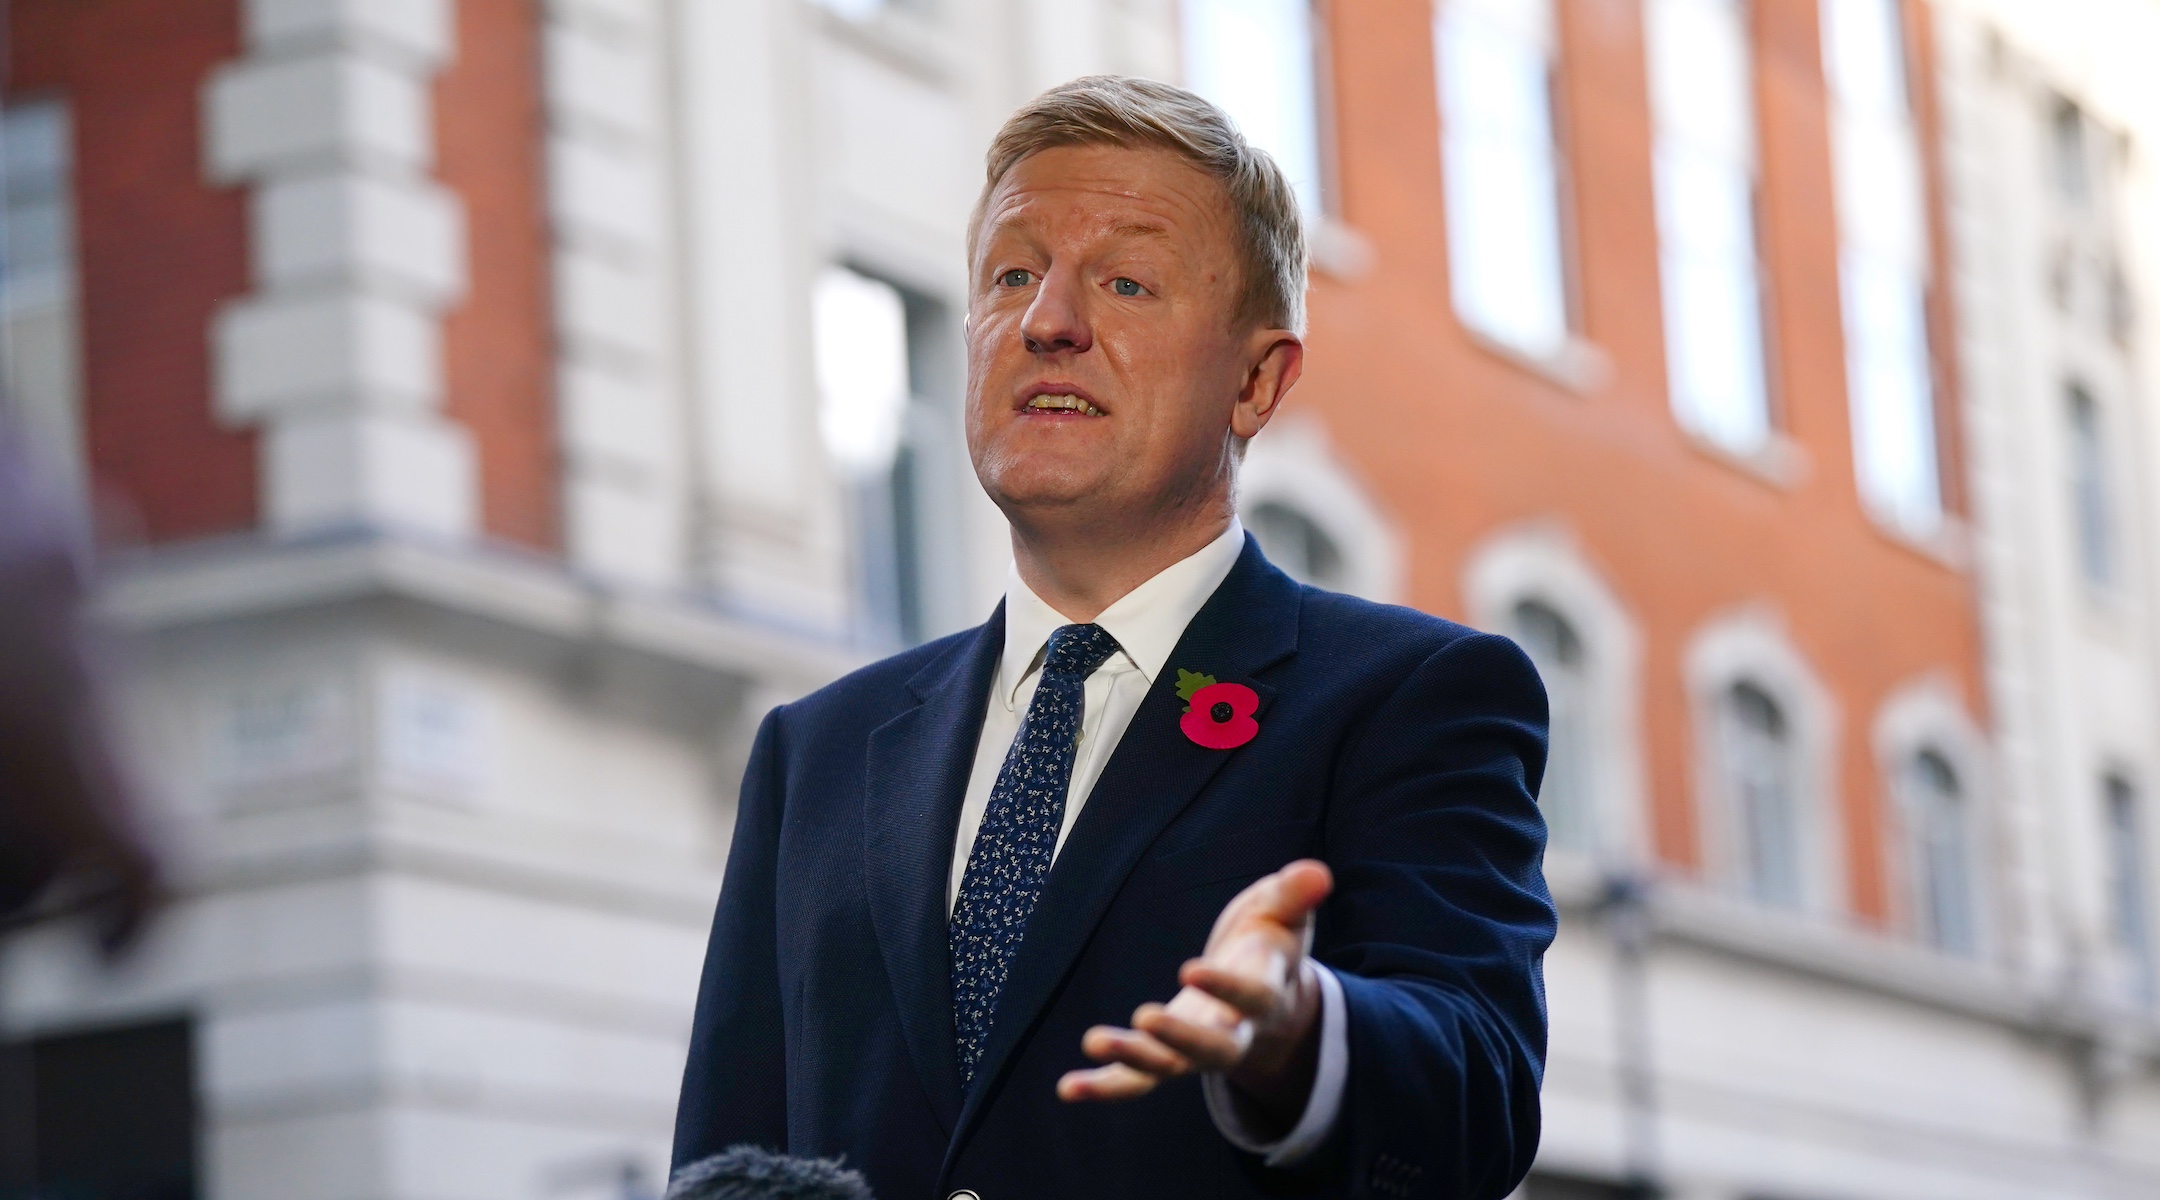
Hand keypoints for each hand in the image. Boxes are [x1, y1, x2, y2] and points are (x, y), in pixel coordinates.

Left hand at [1057, 859, 1332, 1130]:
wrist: (1267, 996)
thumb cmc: (1271, 942)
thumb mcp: (1285, 913)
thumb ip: (1295, 895)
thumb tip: (1317, 873)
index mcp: (1267, 994)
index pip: (1252, 998)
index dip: (1224, 988)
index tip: (1190, 969)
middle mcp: (1235, 1032)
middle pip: (1214, 1049)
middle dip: (1181, 1038)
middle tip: (1146, 1018)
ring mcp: (1197, 1050)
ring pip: (1169, 1068)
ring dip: (1133, 1059)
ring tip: (1094, 1041)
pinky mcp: (1167, 1057)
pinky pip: (1136, 1082)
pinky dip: (1105, 1087)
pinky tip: (1069, 1087)